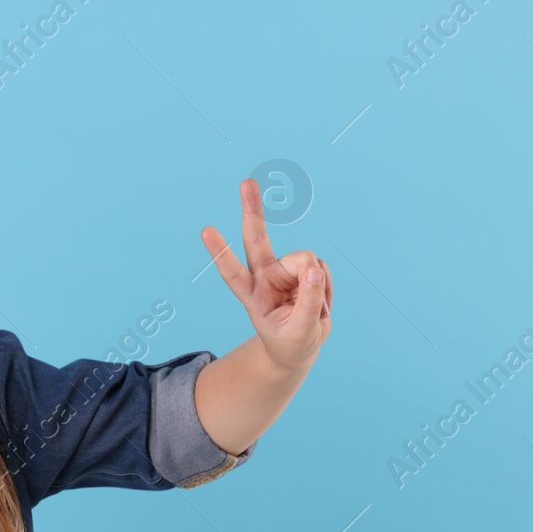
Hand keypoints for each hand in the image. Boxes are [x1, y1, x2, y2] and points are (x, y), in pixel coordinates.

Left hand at [200, 178, 332, 371]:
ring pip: (307, 261)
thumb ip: (308, 302)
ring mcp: (284, 270)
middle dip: (252, 211)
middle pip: (257, 240)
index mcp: (252, 294)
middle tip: (247, 182)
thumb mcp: (300, 332)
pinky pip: (322, 269)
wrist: (300, 348)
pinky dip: (326, 287)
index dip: (220, 252)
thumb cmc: (291, 343)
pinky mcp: (303, 269)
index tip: (206, 230)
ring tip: (314, 309)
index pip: (232, 271)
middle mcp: (265, 276)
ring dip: (319, 286)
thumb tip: (316, 269)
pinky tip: (320, 301)